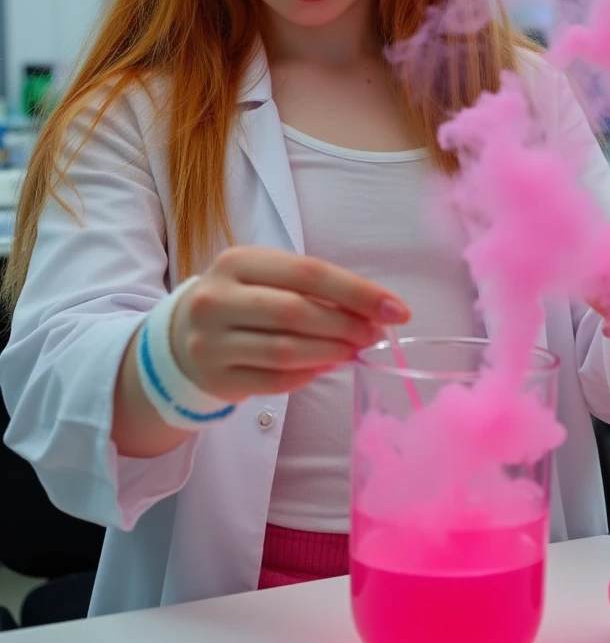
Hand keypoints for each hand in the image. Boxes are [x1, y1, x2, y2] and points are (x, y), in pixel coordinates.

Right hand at [169, 246, 410, 403]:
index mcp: (236, 261)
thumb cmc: (240, 301)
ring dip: (333, 352)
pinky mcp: (216, 380)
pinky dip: (310, 374)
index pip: (308, 273)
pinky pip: (276, 381)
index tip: (397, 309)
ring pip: (287, 351)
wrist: (180, 337)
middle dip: (347, 325)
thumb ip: (313, 289)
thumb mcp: (266, 278)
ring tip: (354, 350)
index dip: (358, 291)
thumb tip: (374, 312)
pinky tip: (326, 366)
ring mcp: (211, 343)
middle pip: (297, 312)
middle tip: (375, 334)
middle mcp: (217, 299)